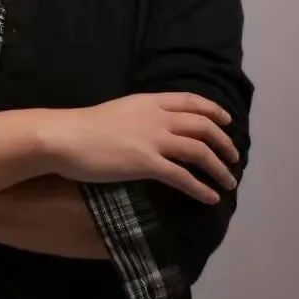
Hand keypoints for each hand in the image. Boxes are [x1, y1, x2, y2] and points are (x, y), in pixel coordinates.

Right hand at [42, 91, 239, 204]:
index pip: (190, 101)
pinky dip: (201, 188)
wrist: (65, 137)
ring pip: (199, 151)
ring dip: (219, 168)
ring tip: (229, 181)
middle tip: (233, 157)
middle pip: (202, 126)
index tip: (226, 121)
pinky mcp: (147, 163)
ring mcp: (153, 140)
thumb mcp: (118, 111)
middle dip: (223, 142)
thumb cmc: (83, 126)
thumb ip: (139, 116)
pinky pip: (183, 177)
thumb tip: (153, 129)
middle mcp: (157, 117)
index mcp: (149, 101)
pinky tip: (210, 198)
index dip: (213, 110)